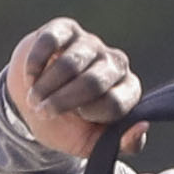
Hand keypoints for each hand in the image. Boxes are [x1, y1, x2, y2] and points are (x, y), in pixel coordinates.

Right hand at [5, 17, 144, 160]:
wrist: (37, 100)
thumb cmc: (68, 124)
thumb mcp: (93, 143)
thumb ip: (122, 144)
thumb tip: (142, 126)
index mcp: (128, 90)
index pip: (114, 103)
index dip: (89, 114)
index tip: (76, 119)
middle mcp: (114, 62)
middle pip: (92, 82)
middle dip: (62, 102)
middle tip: (43, 112)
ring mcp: (91, 43)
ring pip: (69, 64)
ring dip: (45, 87)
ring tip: (34, 99)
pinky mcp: (65, 29)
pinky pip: (50, 42)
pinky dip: (35, 64)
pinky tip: (31, 77)